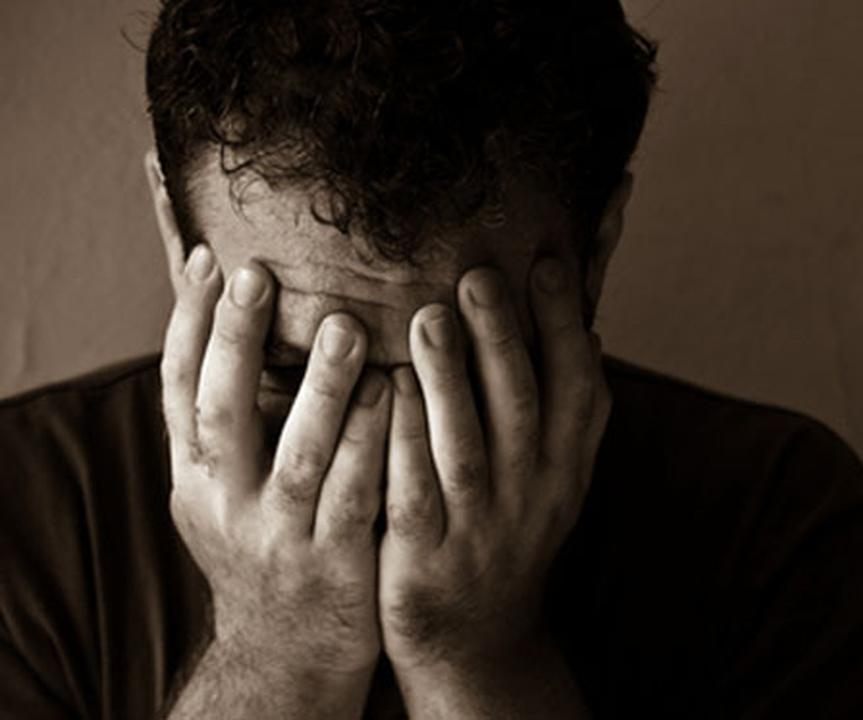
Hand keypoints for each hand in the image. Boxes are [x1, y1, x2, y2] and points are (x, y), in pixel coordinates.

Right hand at [161, 246, 389, 710]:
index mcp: (194, 477)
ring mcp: (279, 537)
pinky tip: (396, 394)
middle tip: (259, 274)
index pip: (179, 388)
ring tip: (346, 326)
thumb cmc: (267, 548)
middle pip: (221, 412)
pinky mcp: (335, 564)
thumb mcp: (227, 493)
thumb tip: (244, 321)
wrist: (287, 656)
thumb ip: (233, 425)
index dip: (192, 323)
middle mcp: (224, 504)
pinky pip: (355, 496)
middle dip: (235, 341)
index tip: (213, 260)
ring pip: (297, 455)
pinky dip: (372, 443)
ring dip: (321, 388)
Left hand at [378, 257, 609, 711]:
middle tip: (477, 275)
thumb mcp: (556, 477)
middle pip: (522, 408)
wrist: (478, 635)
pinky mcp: (425, 557)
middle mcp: (532, 494)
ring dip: (449, 382)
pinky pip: (413, 495)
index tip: (544, 262)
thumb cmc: (510, 529)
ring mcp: (479, 528)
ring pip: (465, 449)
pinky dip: (401, 445)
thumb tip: (589, 329)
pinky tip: (384, 393)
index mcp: (567, 467)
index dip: (562, 326)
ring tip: (427, 318)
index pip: (577, 388)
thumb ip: (569, 410)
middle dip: (502, 339)